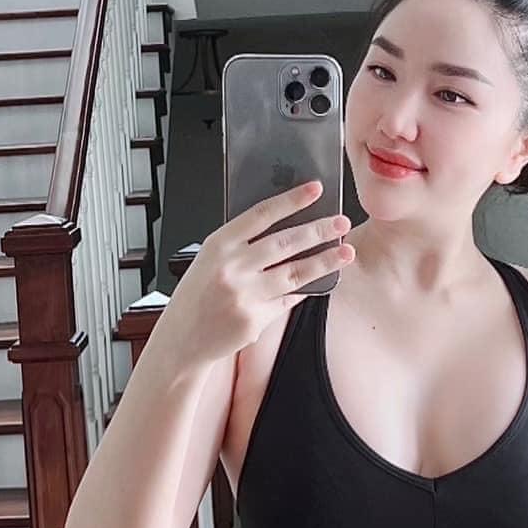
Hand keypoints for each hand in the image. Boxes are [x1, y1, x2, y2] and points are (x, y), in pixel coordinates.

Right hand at [162, 179, 353, 365]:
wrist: (181, 338)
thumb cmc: (197, 295)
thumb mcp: (211, 260)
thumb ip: (243, 245)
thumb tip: (288, 229)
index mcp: (219, 244)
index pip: (262, 214)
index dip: (291, 200)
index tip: (315, 189)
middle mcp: (231, 267)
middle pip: (285, 242)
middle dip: (318, 230)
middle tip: (341, 221)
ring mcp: (244, 295)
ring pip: (295, 273)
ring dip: (324, 261)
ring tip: (346, 252)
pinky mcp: (254, 319)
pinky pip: (287, 300)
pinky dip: (304, 290)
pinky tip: (318, 283)